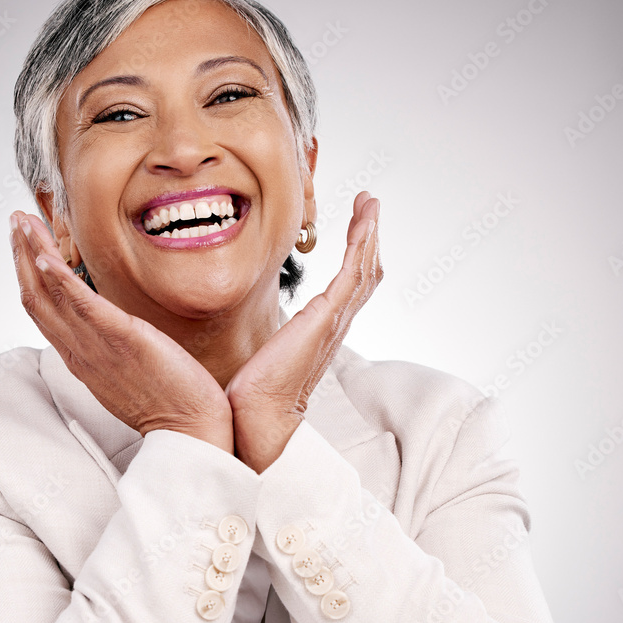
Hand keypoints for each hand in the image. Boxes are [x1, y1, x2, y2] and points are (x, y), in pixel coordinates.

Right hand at [10, 211, 233, 451]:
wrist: (191, 431)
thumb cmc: (168, 401)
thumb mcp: (129, 369)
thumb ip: (113, 345)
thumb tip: (114, 325)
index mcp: (81, 358)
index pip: (43, 311)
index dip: (28, 274)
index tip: (24, 243)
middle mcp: (80, 352)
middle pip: (36, 299)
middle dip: (21, 255)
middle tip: (15, 219)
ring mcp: (98, 347)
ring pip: (50, 297)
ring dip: (32, 254)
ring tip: (22, 221)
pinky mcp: (123, 340)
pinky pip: (82, 307)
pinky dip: (61, 279)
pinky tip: (48, 256)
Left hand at [226, 192, 381, 472]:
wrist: (256, 420)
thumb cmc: (253, 397)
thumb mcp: (261, 355)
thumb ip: (266, 339)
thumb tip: (253, 335)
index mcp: (320, 333)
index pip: (348, 288)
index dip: (356, 257)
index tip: (356, 228)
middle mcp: (333, 326)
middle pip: (365, 274)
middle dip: (368, 238)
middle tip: (369, 205)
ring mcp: (333, 322)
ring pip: (363, 269)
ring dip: (368, 232)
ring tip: (369, 202)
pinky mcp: (326, 319)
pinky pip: (352, 272)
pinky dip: (361, 242)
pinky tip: (364, 218)